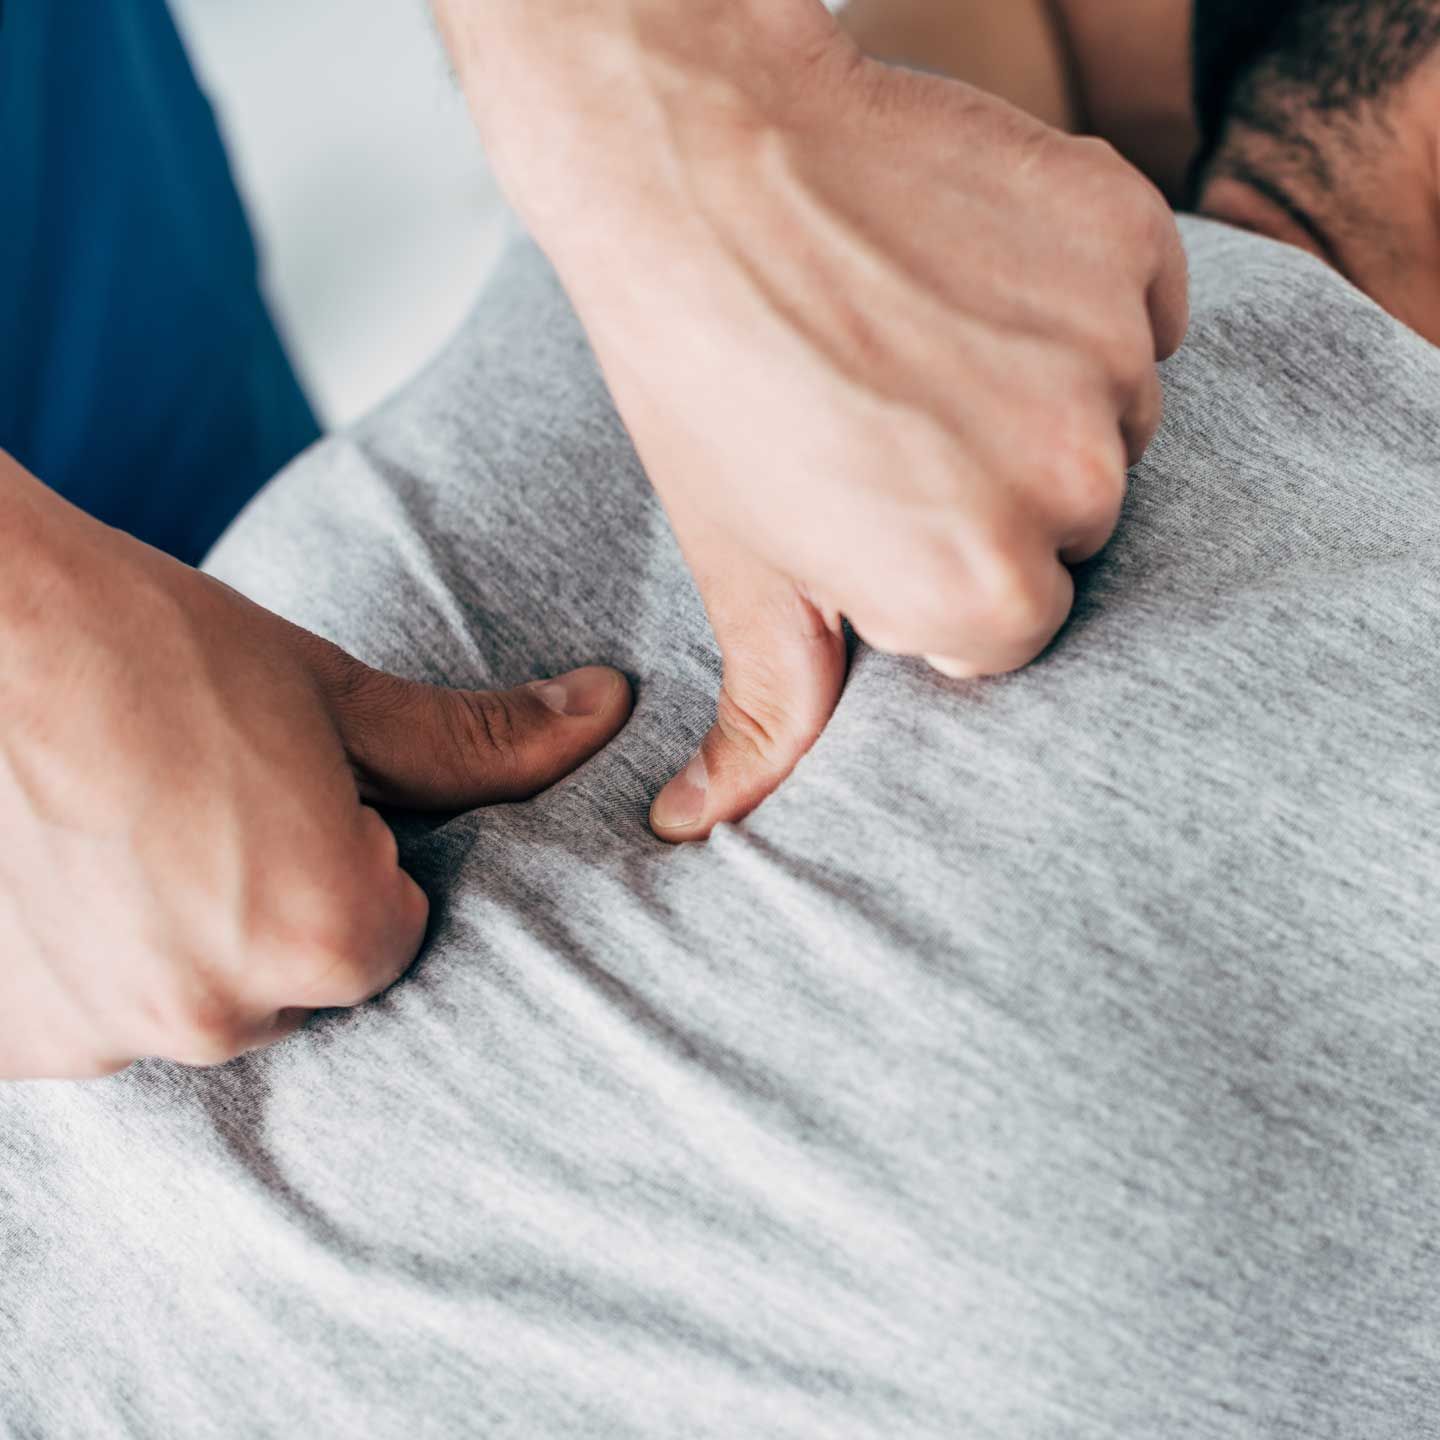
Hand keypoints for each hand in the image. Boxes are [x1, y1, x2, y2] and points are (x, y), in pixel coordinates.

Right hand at [0, 456, 630, 1078]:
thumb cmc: (154, 645)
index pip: (389, 937)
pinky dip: (87, 962)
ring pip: (190, 1004)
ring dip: (173, 942)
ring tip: (123, 830)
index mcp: (323, 936)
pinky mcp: (7, 1046)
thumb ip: (480, 742)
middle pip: (292, 984)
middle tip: (199, 806)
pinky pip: (91, 1019)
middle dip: (268, 910)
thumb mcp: (334, 694)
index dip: (349, 859)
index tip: (285, 798)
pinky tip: (61, 873)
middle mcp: (215, 1016)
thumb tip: (608, 712)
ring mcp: (99, 1038)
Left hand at [439, 0, 1186, 840]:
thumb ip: (769, 711)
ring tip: (921, 347)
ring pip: (1106, 418)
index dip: (937, 574)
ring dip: (1032, 397)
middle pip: (1068, 529)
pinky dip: (1068, 304)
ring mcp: (1107, 351)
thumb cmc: (703, 379)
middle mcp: (1071, 482)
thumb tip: (702, 825)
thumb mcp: (738, 564)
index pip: (1012, 631)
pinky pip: (1137, 310)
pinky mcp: (1125, 235)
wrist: (696, 165)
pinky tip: (967, 283)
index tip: (879, 510)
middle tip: (890, 423)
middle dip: (989, 494)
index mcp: (982, 591)